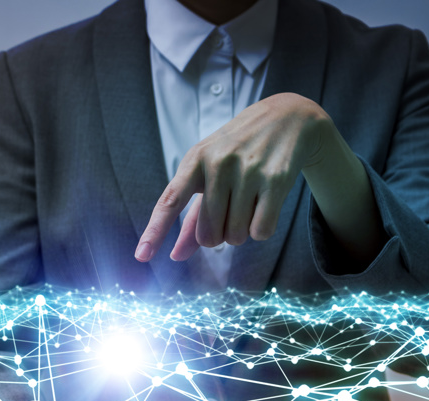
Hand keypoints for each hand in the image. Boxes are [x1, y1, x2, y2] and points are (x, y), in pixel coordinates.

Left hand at [134, 92, 382, 266]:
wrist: (287, 117)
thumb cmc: (238, 151)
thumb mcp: (209, 174)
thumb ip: (192, 217)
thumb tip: (176, 255)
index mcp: (194, 161)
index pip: (169, 201)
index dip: (154, 231)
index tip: (142, 256)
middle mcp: (218, 163)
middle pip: (208, 233)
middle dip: (218, 235)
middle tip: (229, 212)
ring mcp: (248, 170)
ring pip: (235, 236)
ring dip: (241, 232)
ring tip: (249, 203)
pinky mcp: (276, 179)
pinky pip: (260, 231)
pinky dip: (261, 230)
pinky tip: (265, 206)